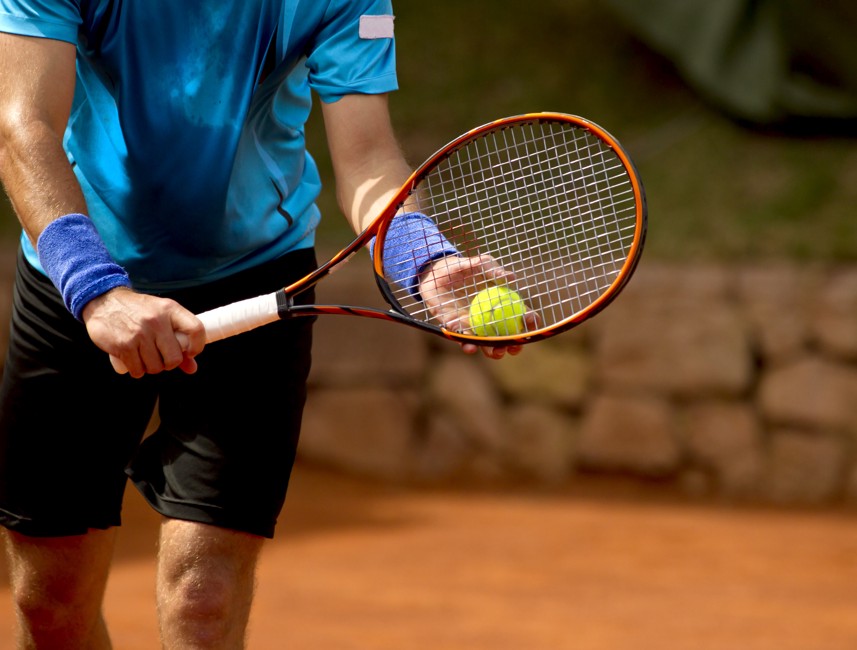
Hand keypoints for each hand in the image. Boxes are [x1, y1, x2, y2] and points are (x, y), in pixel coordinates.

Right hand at [82, 287, 205, 377]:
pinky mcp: (123, 346)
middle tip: (160, 357)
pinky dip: (137, 370)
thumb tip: (192, 368)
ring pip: (155, 367)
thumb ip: (178, 340)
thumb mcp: (161, 316)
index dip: (197, 347)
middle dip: (168, 363)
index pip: (196, 330)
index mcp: (170, 309)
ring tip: (145, 356)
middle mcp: (156, 321)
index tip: (189, 352)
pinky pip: (138, 370)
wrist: (104, 301)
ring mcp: (139, 334)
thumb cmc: (138, 311)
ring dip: (151, 367)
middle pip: (174, 358)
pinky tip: (133, 360)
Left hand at [418, 254, 526, 359]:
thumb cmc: (462, 266)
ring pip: (486, 344)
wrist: (435, 272)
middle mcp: (490, 319)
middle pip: (506, 337)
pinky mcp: (456, 328)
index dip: (529, 321)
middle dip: (513, 346)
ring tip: (495, 353)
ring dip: (492, 351)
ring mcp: (474, 325)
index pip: (521, 316)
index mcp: (502, 304)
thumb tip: (512, 278)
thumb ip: (493, 269)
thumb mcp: (479, 264)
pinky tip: (469, 345)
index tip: (529, 321)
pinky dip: (465, 342)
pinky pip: (462, 338)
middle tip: (513, 348)